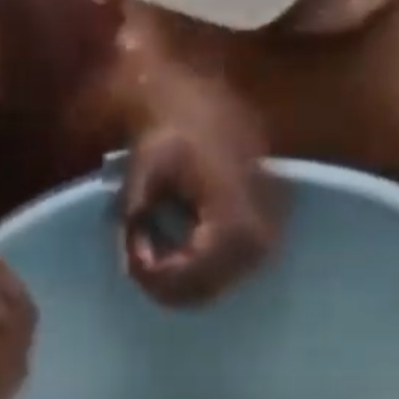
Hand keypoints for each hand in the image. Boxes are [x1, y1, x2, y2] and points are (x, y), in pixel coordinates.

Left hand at [119, 125, 283, 306]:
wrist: (210, 110)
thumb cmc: (173, 136)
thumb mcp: (143, 172)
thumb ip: (135, 218)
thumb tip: (130, 259)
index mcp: (234, 221)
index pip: (193, 276)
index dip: (158, 277)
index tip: (130, 260)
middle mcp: (259, 239)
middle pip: (207, 289)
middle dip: (168, 283)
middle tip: (138, 260)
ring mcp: (268, 241)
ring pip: (218, 285)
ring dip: (184, 278)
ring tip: (155, 251)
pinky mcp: (268, 236)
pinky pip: (230, 272)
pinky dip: (200, 269)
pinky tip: (178, 248)